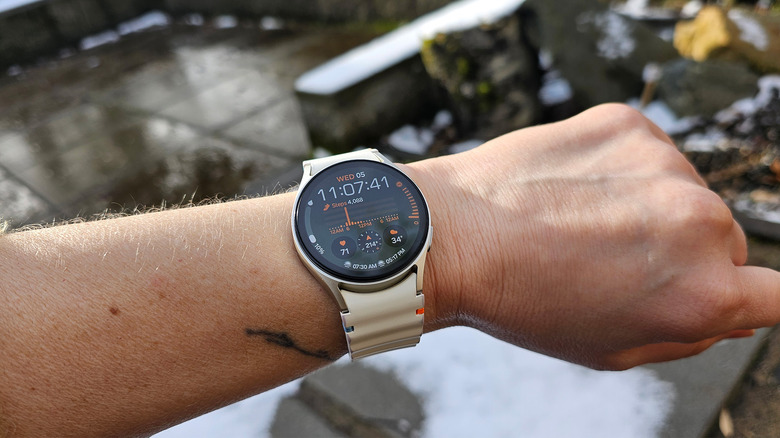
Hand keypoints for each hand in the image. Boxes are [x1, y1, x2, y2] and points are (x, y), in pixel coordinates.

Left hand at [411, 103, 776, 369]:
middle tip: (613, 262)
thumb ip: (689, 335)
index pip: (776, 296)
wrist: (453, 236)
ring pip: (683, 192)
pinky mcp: (628, 124)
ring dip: (650, 207)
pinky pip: (646, 153)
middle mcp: (698, 222)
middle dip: (683, 255)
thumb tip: (734, 312)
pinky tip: (573, 189)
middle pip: (724, 242)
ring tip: (582, 223)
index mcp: (702, 293)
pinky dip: (620, 169)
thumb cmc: (522, 300)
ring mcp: (664, 165)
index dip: (748, 296)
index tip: (727, 290)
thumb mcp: (612, 348)